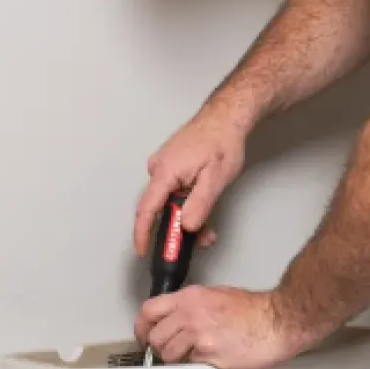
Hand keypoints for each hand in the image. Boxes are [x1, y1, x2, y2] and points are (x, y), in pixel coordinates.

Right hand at [134, 102, 252, 256]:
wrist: (226, 117)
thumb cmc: (222, 142)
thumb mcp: (216, 178)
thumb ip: (200, 204)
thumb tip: (186, 227)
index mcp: (165, 172)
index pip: (146, 209)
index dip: (143, 234)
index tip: (143, 251)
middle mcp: (159, 168)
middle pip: (159, 208)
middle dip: (175, 229)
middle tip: (196, 242)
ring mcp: (164, 166)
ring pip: (169, 201)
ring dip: (185, 217)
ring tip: (207, 229)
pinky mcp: (172, 165)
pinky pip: (173, 191)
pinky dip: (185, 204)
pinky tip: (201, 210)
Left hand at [137, 286, 301, 368]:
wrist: (277, 321)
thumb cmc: (254, 310)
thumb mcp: (216, 296)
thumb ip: (192, 306)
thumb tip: (176, 319)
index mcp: (191, 297)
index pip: (149, 310)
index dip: (143, 327)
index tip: (145, 335)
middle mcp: (191, 313)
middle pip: (154, 336)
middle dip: (159, 347)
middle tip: (170, 351)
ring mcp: (199, 334)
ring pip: (167, 353)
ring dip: (176, 359)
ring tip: (193, 355)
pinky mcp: (209, 353)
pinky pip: (189, 364)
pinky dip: (195, 365)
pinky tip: (209, 358)